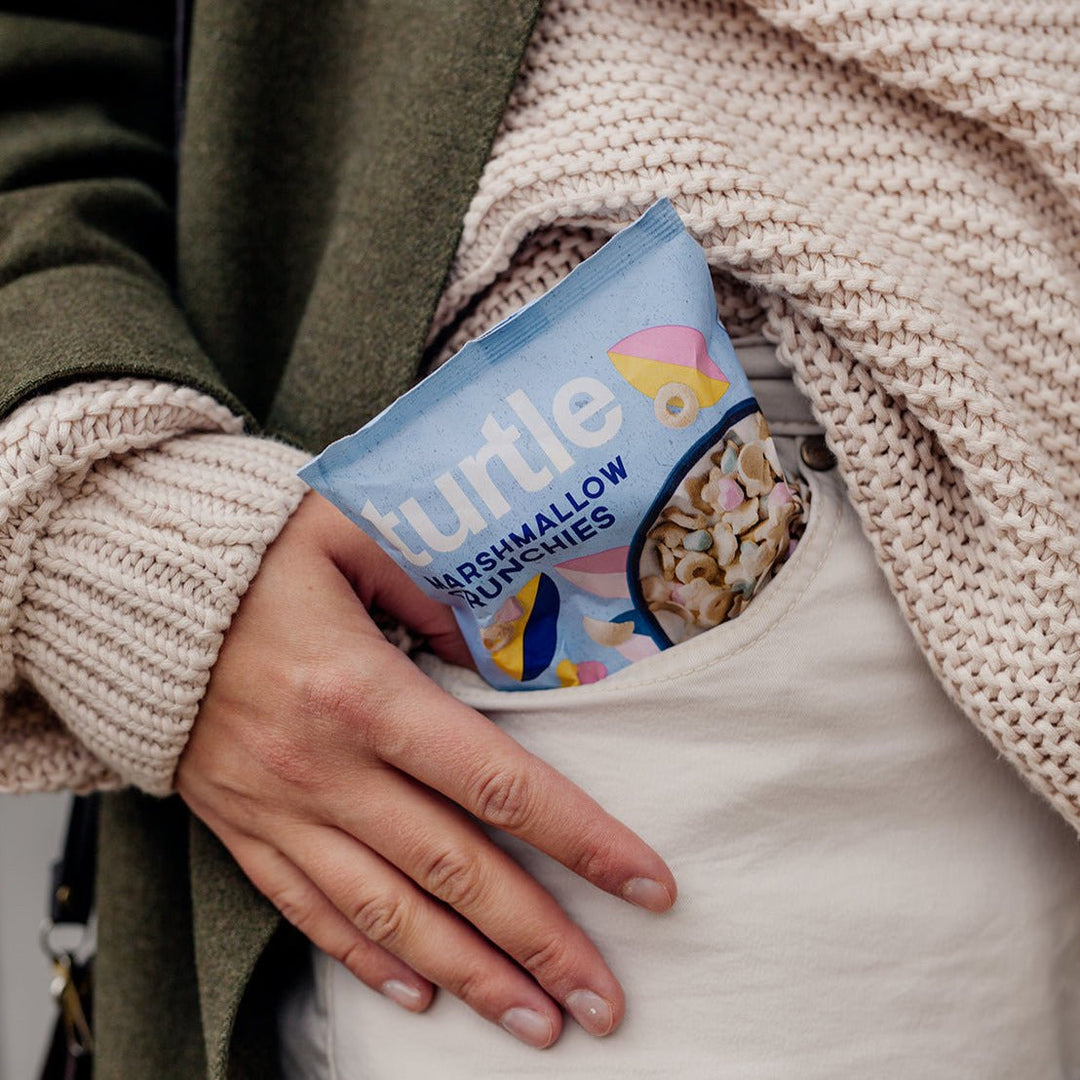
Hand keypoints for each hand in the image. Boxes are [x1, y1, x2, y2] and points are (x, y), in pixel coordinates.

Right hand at [176, 491, 675, 1048]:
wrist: (125, 591)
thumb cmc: (247, 554)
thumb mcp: (350, 533)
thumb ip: (435, 582)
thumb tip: (505, 640)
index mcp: (362, 692)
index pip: (496, 784)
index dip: (581, 841)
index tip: (647, 886)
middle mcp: (324, 768)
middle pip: (454, 871)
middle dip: (538, 942)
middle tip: (605, 1003)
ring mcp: (278, 810)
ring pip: (387, 914)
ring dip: (467, 977)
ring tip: (536, 1025)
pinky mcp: (242, 828)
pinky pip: (308, 910)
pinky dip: (366, 960)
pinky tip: (418, 995)